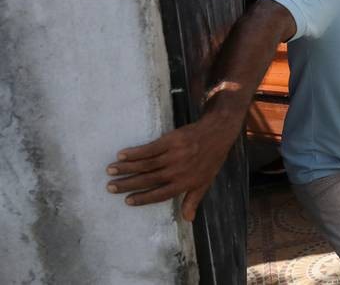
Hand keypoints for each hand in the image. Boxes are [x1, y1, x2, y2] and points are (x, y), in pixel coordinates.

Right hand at [106, 114, 237, 220]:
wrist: (218, 133)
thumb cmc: (211, 159)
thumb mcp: (205, 182)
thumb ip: (193, 200)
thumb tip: (188, 220)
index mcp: (185, 183)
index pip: (159, 194)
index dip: (143, 198)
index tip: (127, 201)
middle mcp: (177, 171)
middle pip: (148, 179)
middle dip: (128, 184)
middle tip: (110, 187)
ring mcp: (174, 155)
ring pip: (145, 164)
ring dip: (126, 168)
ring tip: (110, 171)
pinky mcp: (171, 140)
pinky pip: (149, 149)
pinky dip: (134, 153)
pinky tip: (122, 155)